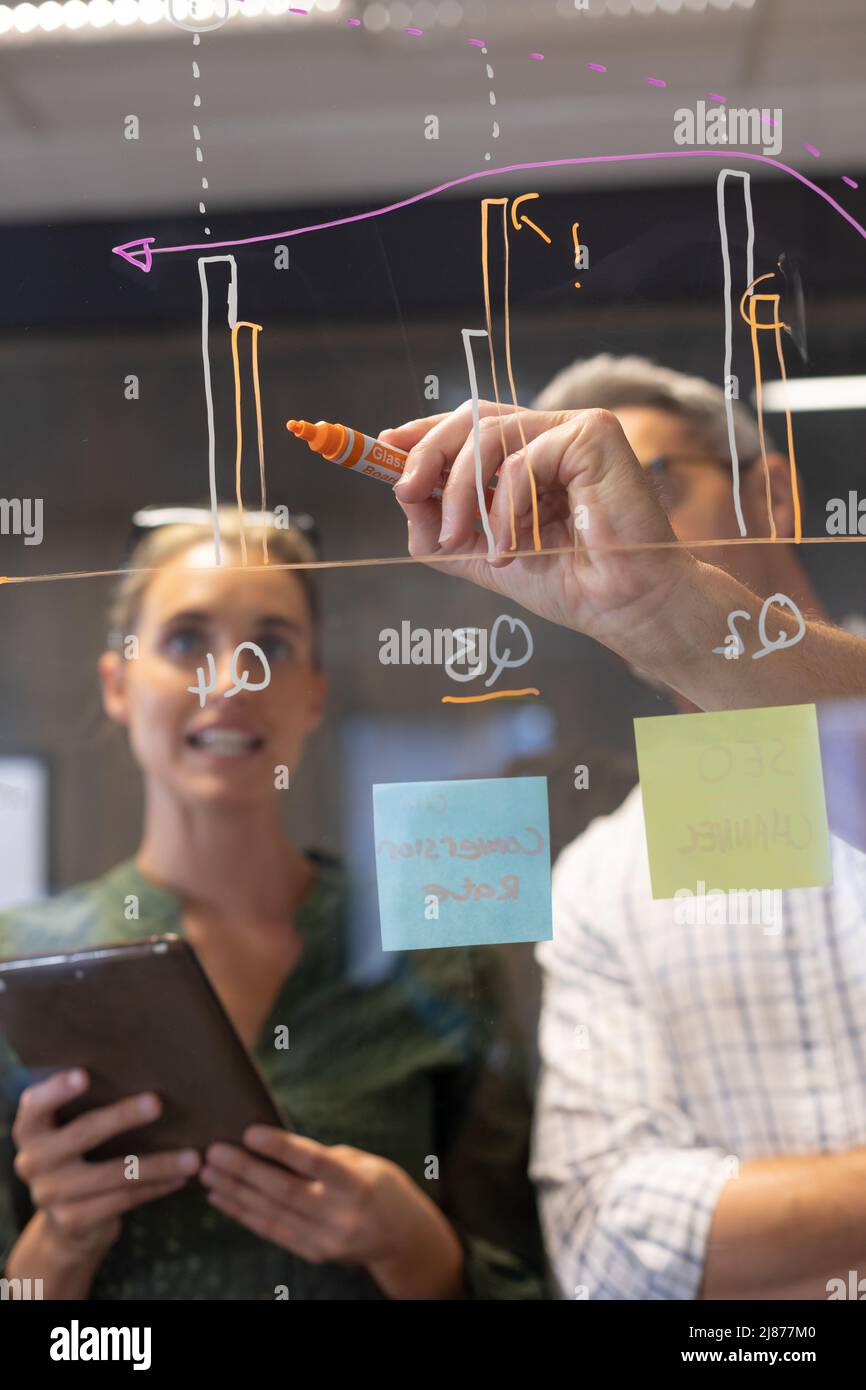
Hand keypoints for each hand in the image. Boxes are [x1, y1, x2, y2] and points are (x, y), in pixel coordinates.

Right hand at [11, 1069, 200, 1262]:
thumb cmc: (81, 1155)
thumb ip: (88, 1105)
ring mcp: (50, 1195)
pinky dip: (156, 1188)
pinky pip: (123, 1200)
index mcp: (30, 1129)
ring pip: (113, 1175)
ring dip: (158, 1164)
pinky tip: (181, 1179)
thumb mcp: (71, 1130)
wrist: (66, 1223)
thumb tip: (147, 1067)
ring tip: (193, 1157)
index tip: (84, 1075)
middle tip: (157, 1103)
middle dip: (122, 1117)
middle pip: (82, 1134)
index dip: (58, 1089)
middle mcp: (33, 1161)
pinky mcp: (73, 1221)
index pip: (37, 1104)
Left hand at [201, 1127, 464, 1298]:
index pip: (314, 1163)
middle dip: (244, 1170)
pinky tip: (221, 1198)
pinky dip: (244, 1214)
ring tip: (207, 1173)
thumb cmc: (380, 1186)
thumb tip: (274, 1147)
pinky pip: (272, 1231)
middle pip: (284, 1191)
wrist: (403, 1239)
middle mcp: (341, 1214)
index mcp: (357, 1183)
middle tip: (213, 1151)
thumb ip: (323, 1158)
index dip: (281, 1147)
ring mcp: (326, 1238)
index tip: (250, 1132)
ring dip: (235, 1192)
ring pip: (272, 1213)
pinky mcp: (314, 1252)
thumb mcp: (363, 1162)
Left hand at [381, 403, 696, 674]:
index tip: (383, 448)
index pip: (469, 425)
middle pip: (472, 418)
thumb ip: (443, 529)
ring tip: (465, 542)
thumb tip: (405, 495)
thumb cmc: (569, 582)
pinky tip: (512, 549)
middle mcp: (552, 433)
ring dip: (464, 494)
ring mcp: (575, 428)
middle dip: (429, 455)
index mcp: (529, 454)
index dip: (423, 433)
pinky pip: (524, 459)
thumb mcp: (485, 556)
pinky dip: (506, 507)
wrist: (623, 608)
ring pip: (491, 436)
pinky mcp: (594, 435)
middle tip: (406, 493)